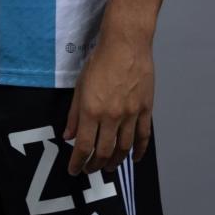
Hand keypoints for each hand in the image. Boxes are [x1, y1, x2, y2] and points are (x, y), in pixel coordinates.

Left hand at [62, 32, 153, 174]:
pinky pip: (144, 137)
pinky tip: (134, 159)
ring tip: (108, 167)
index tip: (74, 170)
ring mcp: (131, 114)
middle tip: (90, 170)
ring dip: (115, 162)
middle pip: (104, 151)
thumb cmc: (100, 60)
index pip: (84, 147)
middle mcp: (112, 116)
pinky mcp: (146, 110)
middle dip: (95, 165)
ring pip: (124, 148)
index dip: (78, 162)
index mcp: (92, 111)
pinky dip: (139, 152)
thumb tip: (69, 136)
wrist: (126, 44)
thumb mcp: (80, 85)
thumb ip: (74, 113)